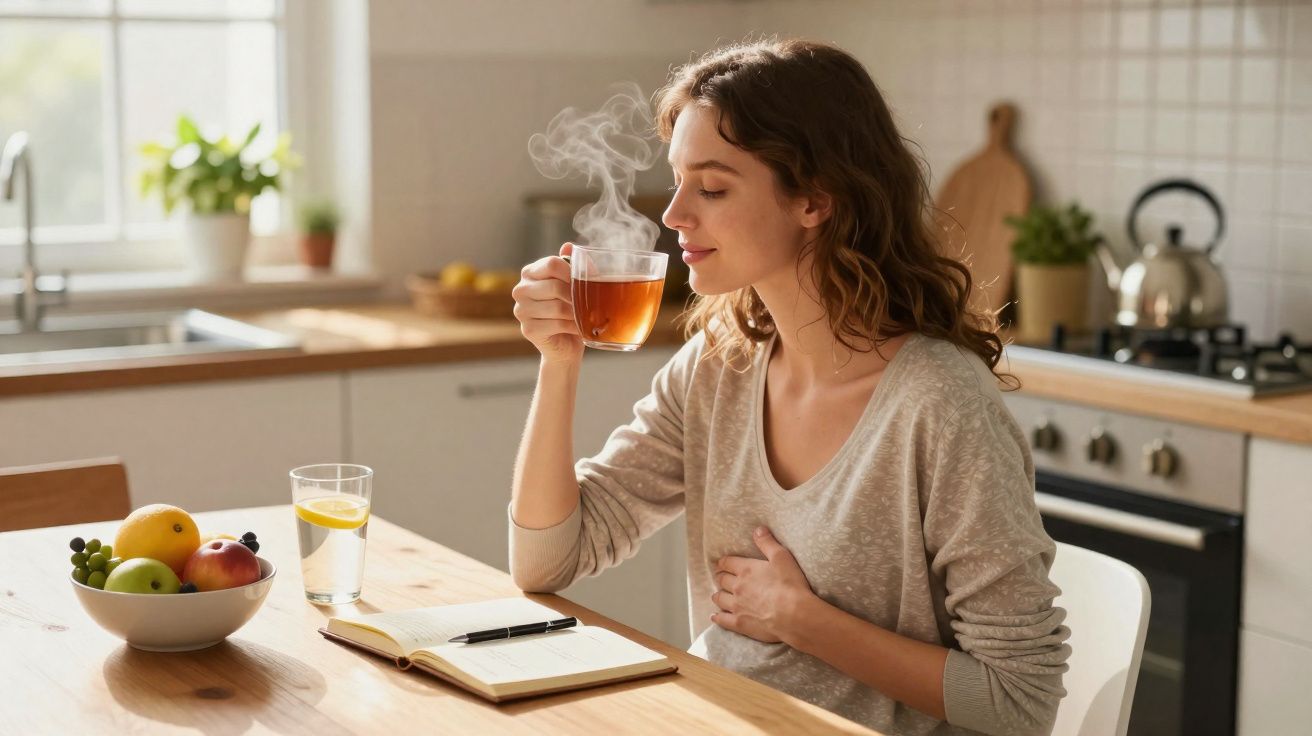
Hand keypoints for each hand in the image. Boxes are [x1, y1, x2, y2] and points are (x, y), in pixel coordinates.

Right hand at [513, 243, 582, 364]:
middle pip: (555, 286)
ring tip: (584, 316)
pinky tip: (578, 328)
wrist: (564, 344)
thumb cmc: (569, 310)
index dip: (572, 272)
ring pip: (558, 307)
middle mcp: (520, 290)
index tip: (586, 281)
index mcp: (530, 273)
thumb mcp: (570, 284)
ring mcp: (521, 310)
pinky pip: (558, 324)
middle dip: (576, 296)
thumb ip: (570, 264)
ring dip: (576, 313)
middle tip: (587, 302)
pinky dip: (573, 326)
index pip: (552, 264)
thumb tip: (569, 245)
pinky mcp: (527, 329)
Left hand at [711, 527, 815, 644]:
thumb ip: (767, 543)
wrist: (794, 614)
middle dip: (720, 577)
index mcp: (746, 570)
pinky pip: (723, 620)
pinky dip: (717, 617)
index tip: (722, 563)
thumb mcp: (782, 557)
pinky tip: (714, 617)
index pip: (728, 563)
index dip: (724, 562)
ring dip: (718, 595)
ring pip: (720, 599)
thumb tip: (758, 529)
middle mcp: (738, 587)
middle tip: (720, 577)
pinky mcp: (740, 624)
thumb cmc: (790, 585)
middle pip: (722, 580)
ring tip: (717, 595)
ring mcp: (737, 606)